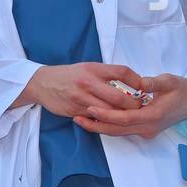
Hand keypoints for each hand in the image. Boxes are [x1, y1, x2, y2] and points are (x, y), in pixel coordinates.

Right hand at [18, 62, 145, 118]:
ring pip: (109, 112)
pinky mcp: (75, 111)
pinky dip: (105, 120)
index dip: (137, 80)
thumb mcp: (88, 67)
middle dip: (134, 105)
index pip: (122, 72)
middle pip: (119, 97)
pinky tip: (111, 119)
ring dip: (121, 115)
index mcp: (93, 69)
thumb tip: (131, 84)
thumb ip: (106, 74)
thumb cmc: (69, 75)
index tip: (144, 87)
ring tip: (128, 115)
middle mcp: (88, 83)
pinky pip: (95, 118)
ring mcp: (81, 99)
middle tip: (140, 107)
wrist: (42, 83)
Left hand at [75, 73, 186, 138]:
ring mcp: (147, 131)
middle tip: (76, 117)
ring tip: (80, 119)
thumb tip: (139, 82)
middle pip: (117, 130)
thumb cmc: (182, 88)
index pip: (125, 118)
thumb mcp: (169, 81)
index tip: (90, 108)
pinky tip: (95, 120)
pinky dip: (108, 126)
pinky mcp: (145, 130)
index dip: (106, 115)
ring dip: (99, 127)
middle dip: (96, 125)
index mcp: (154, 115)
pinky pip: (123, 130)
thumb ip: (152, 82)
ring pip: (118, 132)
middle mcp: (149, 127)